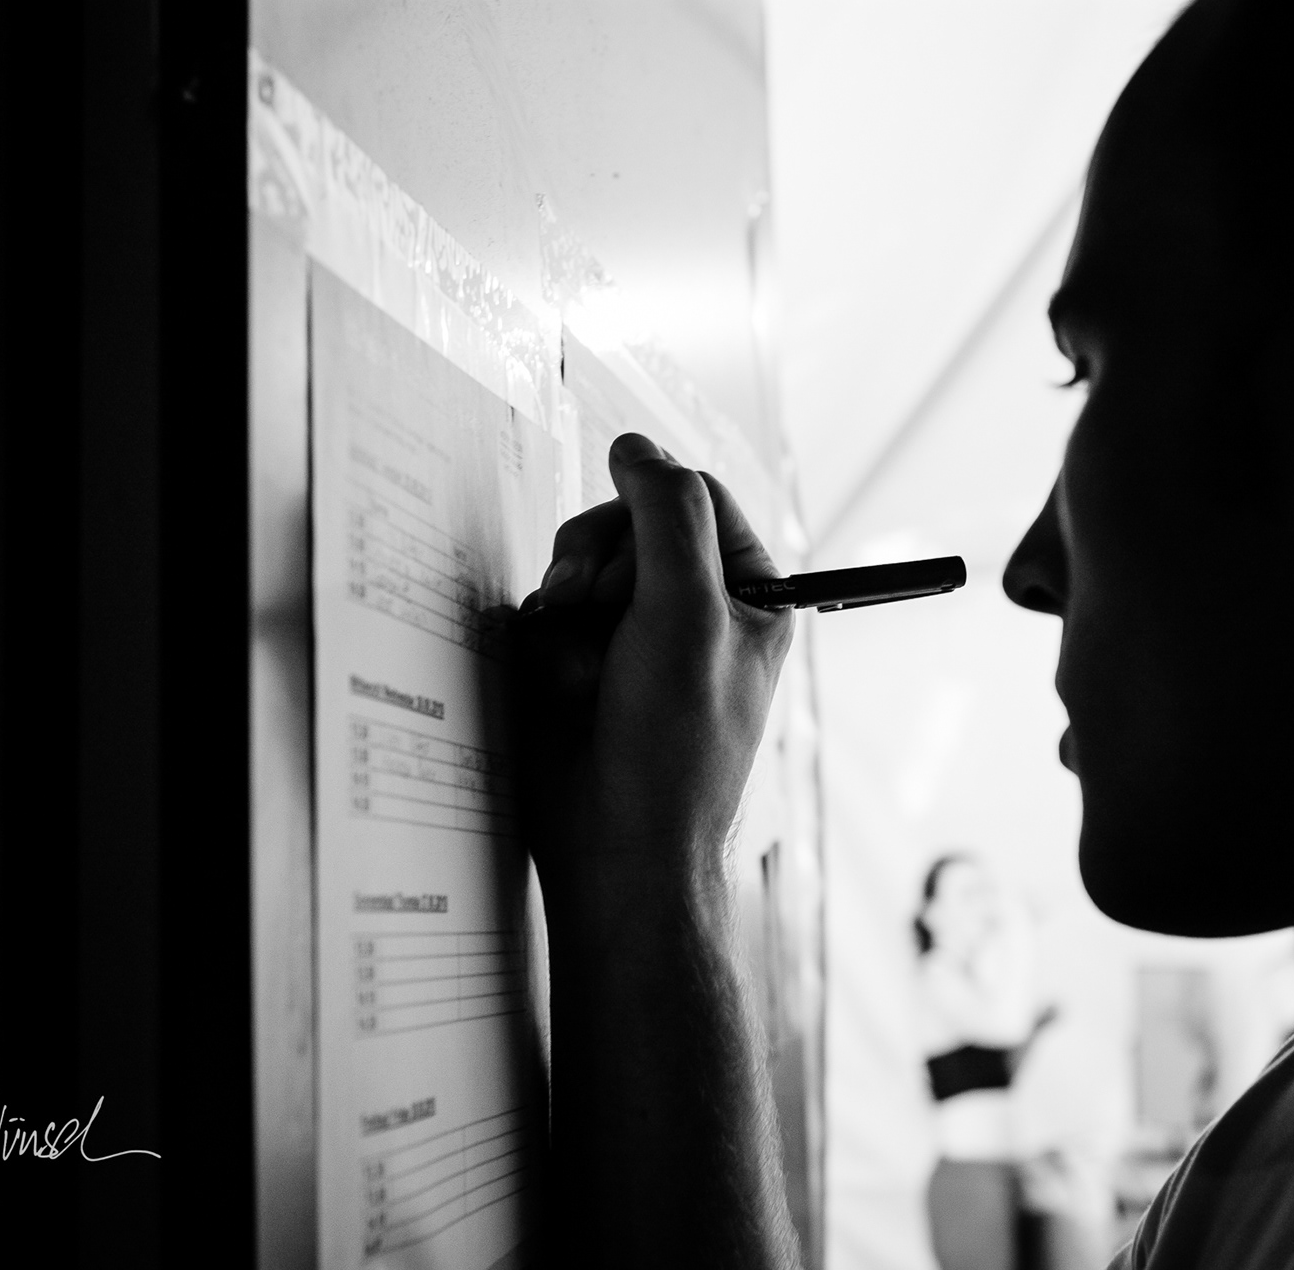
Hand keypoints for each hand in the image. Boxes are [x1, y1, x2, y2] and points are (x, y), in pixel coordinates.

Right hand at [509, 432, 793, 932]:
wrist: (612, 846)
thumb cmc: (671, 747)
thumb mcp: (686, 614)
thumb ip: (666, 518)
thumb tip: (636, 447)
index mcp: (747, 594)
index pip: (694, 497)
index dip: (647, 507)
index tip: (621, 544)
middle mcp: (693, 608)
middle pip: (627, 520)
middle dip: (599, 558)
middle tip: (586, 601)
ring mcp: (632, 634)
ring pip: (580, 563)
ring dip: (569, 599)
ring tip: (579, 656)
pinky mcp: (580, 661)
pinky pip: (548, 609)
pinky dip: (546, 635)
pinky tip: (561, 678)